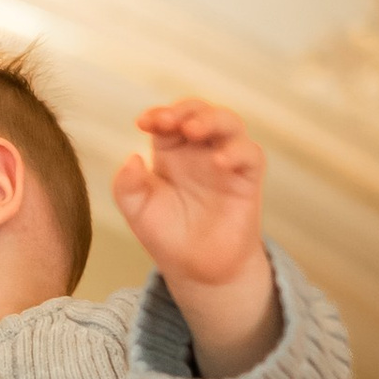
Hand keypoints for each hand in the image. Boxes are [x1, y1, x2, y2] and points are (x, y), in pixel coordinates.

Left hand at [111, 103, 279, 373]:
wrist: (197, 270)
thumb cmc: (168, 235)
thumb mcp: (138, 211)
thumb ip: (127, 186)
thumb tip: (131, 158)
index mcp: (171, 151)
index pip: (168, 120)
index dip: (158, 114)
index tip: (144, 122)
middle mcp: (199, 151)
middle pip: (199, 112)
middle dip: (185, 109)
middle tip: (169, 120)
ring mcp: (226, 162)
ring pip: (229, 124)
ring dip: (212, 120)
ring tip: (194, 130)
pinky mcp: (247, 179)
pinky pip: (250, 154)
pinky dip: (237, 151)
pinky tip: (219, 161)